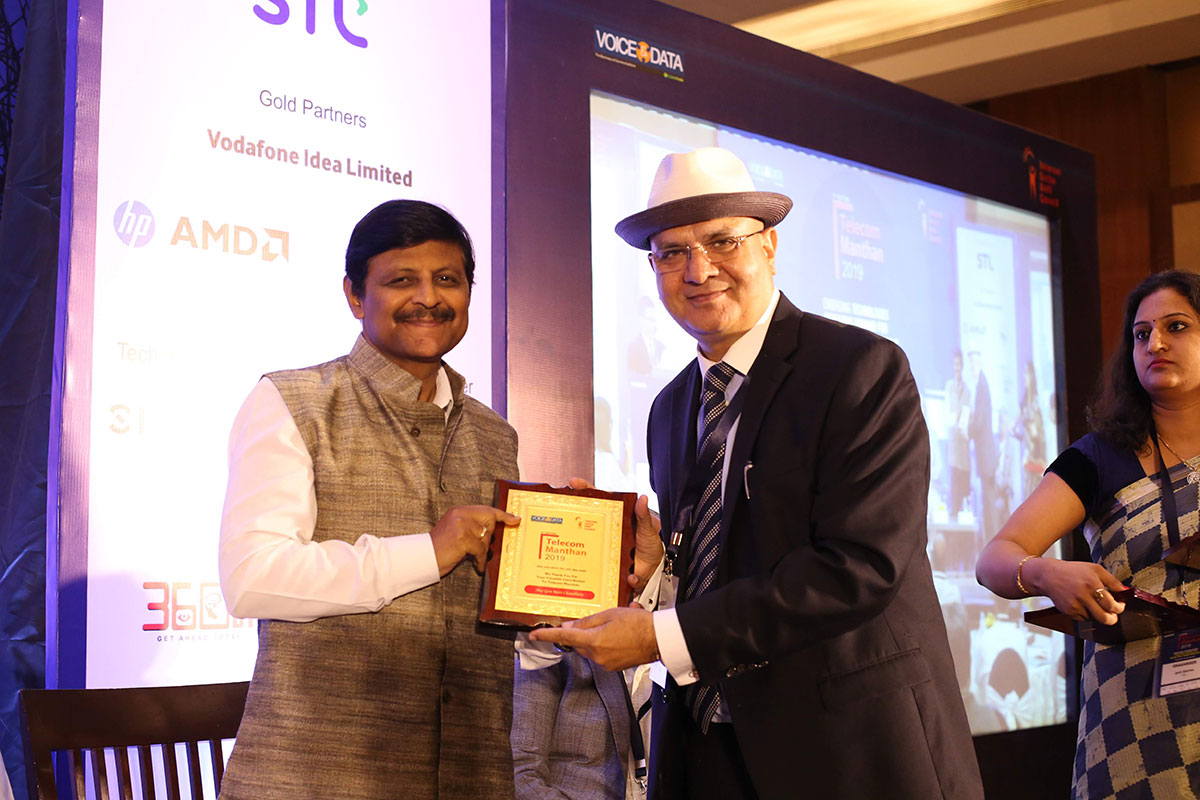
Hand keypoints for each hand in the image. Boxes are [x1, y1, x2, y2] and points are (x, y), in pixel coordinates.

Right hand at [430, 505, 519, 576]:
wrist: (423, 558)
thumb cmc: (440, 549)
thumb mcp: (455, 531)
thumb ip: (471, 527)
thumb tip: (491, 532)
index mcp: (459, 510)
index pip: (486, 509)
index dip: (503, 515)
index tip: (516, 519)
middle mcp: (461, 514)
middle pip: (490, 522)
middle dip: (488, 537)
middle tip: (478, 549)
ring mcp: (462, 524)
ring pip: (485, 538)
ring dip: (482, 551)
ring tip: (474, 559)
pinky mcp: (462, 538)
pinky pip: (480, 550)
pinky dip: (480, 560)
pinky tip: (477, 566)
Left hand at [527, 606, 656, 670]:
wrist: (659, 638)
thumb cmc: (639, 624)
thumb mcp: (610, 614)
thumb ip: (587, 621)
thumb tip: (569, 626)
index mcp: (594, 641)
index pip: (564, 637)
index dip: (547, 635)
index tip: (534, 635)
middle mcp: (597, 655)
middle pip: (578, 643)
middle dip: (581, 632)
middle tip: (596, 621)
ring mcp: (605, 663)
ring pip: (589, 649)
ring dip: (594, 638)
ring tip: (613, 627)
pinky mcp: (613, 667)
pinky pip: (600, 654)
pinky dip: (603, 645)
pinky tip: (617, 636)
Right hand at [566, 478, 662, 593]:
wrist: (655, 566)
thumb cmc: (649, 543)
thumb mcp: (648, 527)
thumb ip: (643, 515)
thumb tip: (643, 498)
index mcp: (615, 519)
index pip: (598, 501)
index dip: (585, 491)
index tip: (573, 483)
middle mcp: (606, 532)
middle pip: (586, 522)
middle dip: (572, 516)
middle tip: (563, 511)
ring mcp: (605, 549)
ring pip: (587, 546)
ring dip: (581, 547)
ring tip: (581, 547)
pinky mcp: (609, 566)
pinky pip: (604, 571)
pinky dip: (612, 576)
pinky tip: (629, 577)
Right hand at [1025, 557, 1127, 624]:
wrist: (1048, 576)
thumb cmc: (1073, 571)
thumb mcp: (1095, 569)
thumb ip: (1112, 581)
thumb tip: (1126, 591)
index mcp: (1092, 584)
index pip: (1112, 605)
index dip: (1120, 608)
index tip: (1120, 605)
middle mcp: (1083, 596)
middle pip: (1105, 618)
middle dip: (1112, 618)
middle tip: (1112, 613)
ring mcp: (1075, 606)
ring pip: (1095, 619)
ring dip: (1098, 614)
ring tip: (1094, 604)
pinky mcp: (1068, 612)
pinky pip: (1084, 618)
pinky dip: (1087, 614)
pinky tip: (1083, 604)